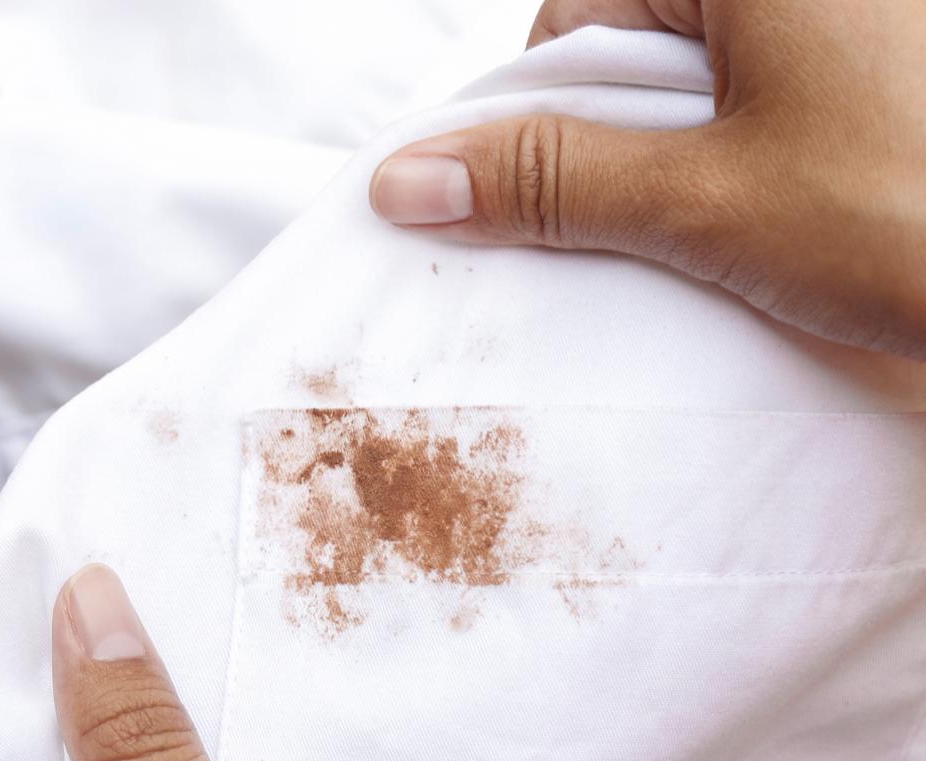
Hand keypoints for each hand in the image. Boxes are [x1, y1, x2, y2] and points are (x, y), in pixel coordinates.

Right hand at [368, 0, 925, 358]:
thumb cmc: (920, 221)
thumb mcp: (707, 202)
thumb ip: (548, 180)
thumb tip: (405, 181)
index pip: (581, 12)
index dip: (562, 114)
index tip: (591, 194)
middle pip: (653, 29)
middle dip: (642, 128)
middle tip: (689, 211)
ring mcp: (853, 23)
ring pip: (725, 59)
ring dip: (711, 138)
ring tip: (770, 208)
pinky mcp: (883, 57)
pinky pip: (792, 77)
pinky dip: (778, 133)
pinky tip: (819, 190)